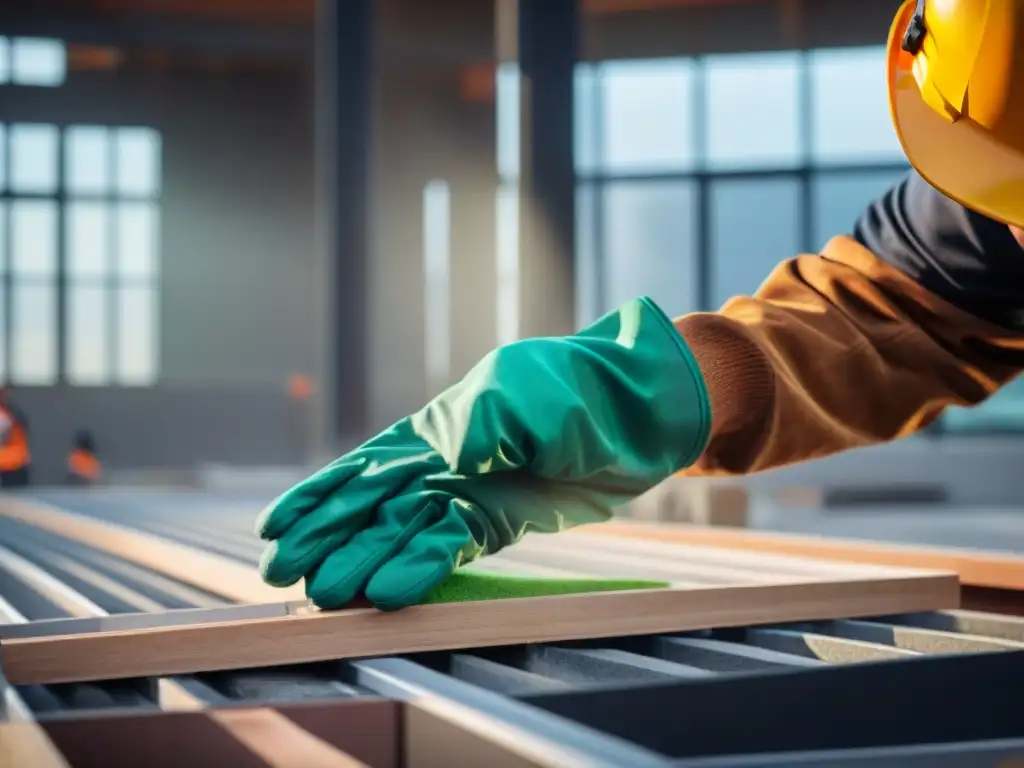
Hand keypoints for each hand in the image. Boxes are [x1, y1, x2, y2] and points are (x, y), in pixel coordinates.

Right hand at [256, 297, 710, 608]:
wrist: (634, 413)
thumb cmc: (575, 389)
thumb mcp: (523, 392)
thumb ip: (480, 423)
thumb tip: (447, 457)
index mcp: (435, 426)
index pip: (364, 467)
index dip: (318, 498)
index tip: (276, 527)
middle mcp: (441, 462)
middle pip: (372, 506)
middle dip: (326, 538)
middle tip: (282, 574)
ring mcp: (466, 494)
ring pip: (401, 532)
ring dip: (363, 560)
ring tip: (323, 594)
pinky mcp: (495, 520)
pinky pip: (448, 548)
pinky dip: (419, 568)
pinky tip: (388, 591)